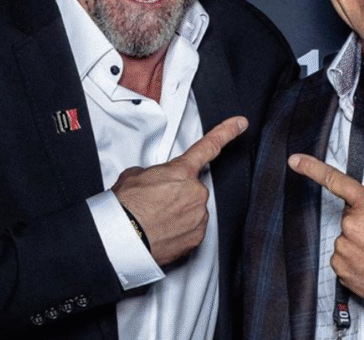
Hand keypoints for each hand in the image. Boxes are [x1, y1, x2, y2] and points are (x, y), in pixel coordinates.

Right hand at [112, 116, 246, 265]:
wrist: (123, 237)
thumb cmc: (126, 207)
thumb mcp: (134, 176)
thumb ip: (153, 173)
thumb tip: (152, 182)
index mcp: (182, 171)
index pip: (209, 146)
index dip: (227, 132)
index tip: (240, 124)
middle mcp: (196, 192)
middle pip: (193, 189)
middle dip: (178, 194)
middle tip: (157, 203)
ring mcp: (198, 216)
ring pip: (193, 212)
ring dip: (178, 214)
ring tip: (156, 220)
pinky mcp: (197, 238)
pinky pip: (192, 231)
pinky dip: (179, 232)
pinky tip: (162, 232)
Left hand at [288, 145, 363, 309]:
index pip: (335, 180)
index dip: (312, 167)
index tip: (295, 160)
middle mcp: (352, 225)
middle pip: (349, 215)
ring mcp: (344, 248)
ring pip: (346, 237)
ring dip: (359, 241)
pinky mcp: (341, 268)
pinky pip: (342, 258)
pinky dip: (354, 259)